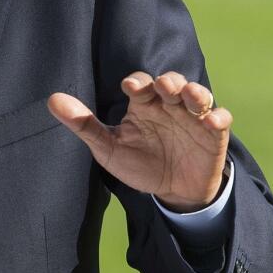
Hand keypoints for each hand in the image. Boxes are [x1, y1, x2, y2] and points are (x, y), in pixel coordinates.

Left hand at [47, 72, 231, 211]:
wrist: (173, 191)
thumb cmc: (139, 162)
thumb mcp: (109, 148)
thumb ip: (84, 125)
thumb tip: (51, 101)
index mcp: (143, 104)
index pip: (140, 83)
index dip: (137, 82)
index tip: (130, 87)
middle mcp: (168, 105)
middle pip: (170, 83)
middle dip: (168, 82)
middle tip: (164, 87)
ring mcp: (192, 117)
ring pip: (197, 94)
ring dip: (195, 92)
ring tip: (189, 97)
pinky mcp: (214, 134)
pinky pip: (220, 118)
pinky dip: (218, 117)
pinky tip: (211, 122)